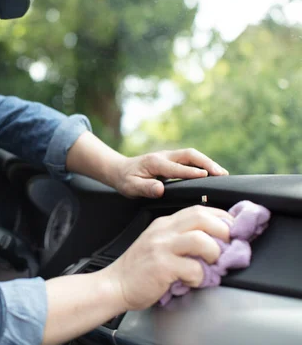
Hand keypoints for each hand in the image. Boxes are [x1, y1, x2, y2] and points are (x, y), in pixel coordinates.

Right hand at [102, 205, 232, 310]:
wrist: (115, 285)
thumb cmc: (140, 269)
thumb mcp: (159, 245)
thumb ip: (181, 239)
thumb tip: (215, 243)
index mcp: (164, 224)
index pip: (198, 210)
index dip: (221, 217)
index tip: (234, 230)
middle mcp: (162, 231)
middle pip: (201, 217)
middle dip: (223, 230)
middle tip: (230, 246)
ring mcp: (161, 247)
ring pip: (200, 239)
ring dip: (214, 252)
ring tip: (211, 264)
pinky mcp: (161, 265)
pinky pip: (192, 267)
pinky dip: (200, 276)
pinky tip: (193, 280)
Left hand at [112, 148, 228, 197]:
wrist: (120, 170)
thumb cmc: (126, 180)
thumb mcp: (130, 187)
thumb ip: (145, 188)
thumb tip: (160, 189)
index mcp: (155, 162)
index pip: (176, 167)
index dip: (191, 172)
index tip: (206, 177)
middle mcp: (164, 156)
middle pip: (189, 155)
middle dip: (207, 163)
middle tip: (222, 174)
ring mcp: (169, 156)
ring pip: (192, 156)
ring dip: (208, 162)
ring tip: (223, 174)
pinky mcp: (173, 160)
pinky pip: (190, 160)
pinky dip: (203, 164)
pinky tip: (213, 174)